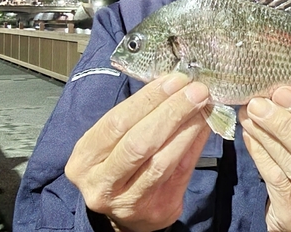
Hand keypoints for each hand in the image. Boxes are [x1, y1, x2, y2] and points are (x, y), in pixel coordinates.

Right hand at [65, 73, 209, 231]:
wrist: (126, 210)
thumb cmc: (120, 161)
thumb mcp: (117, 138)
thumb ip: (141, 114)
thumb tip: (177, 83)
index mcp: (86, 158)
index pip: (117, 122)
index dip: (149, 98)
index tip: (176, 80)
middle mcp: (102, 183)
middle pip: (139, 143)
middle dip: (171, 112)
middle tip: (196, 90)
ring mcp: (129, 202)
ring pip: (161, 162)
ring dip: (187, 128)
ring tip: (203, 105)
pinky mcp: (157, 211)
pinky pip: (181, 173)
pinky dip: (195, 145)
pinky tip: (204, 125)